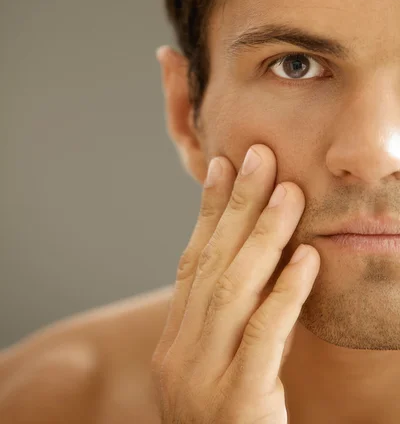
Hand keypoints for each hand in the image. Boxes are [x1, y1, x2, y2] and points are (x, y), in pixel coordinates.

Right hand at [151, 144, 319, 422]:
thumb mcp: (222, 369)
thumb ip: (235, 322)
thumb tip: (265, 266)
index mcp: (176, 342)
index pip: (191, 261)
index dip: (206, 212)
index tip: (222, 166)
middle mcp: (180, 353)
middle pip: (211, 263)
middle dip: (235, 206)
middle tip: (257, 155)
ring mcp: (201, 378)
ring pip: (232, 290)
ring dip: (261, 236)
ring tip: (288, 190)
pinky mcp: (234, 403)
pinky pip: (262, 337)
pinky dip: (284, 293)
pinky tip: (306, 258)